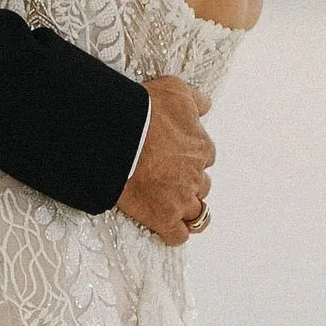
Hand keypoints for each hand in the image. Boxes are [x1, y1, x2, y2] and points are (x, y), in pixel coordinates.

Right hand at [118, 78, 213, 248]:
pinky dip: (174, 233)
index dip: (189, 158)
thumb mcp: (176, 91)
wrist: (119, 134)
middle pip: (201, 186)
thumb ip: (195, 100)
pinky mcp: (163, 217)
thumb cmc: (144, 110)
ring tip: (172, 207)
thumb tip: (206, 105)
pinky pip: (178, 235)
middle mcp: (196, 175)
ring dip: (187, 210)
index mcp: (201, 147)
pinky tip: (165, 227)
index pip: (205, 158)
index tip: (174, 156)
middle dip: (188, 183)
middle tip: (167, 179)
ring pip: (197, 213)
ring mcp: (181, 199)